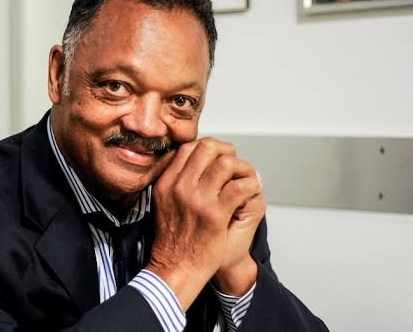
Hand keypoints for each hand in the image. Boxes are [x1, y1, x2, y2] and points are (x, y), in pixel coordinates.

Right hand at [146, 138, 258, 309]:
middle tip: (234, 163)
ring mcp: (197, 199)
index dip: (208, 146)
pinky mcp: (215, 214)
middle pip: (207, 148)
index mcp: (165, 182)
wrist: (176, 267)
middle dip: (226, 151)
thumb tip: (188, 162)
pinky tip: (250, 191)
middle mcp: (179, 187)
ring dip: (241, 168)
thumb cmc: (173, 239)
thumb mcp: (162, 203)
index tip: (217, 155)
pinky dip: (250, 185)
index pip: (188, 148)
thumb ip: (172, 181)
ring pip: (226, 164)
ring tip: (244, 178)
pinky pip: (239, 187)